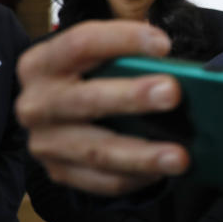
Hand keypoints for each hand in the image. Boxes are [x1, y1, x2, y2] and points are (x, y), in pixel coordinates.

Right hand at [15, 20, 190, 194]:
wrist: (58, 116)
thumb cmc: (91, 77)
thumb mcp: (99, 58)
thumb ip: (129, 58)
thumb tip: (185, 72)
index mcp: (43, 62)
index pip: (81, 43)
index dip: (123, 40)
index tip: (164, 44)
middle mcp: (37, 102)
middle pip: (87, 99)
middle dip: (132, 97)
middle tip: (173, 93)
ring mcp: (45, 142)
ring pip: (97, 150)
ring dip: (142, 154)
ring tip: (179, 156)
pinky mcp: (59, 172)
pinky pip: (101, 180)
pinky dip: (135, 177)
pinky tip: (161, 172)